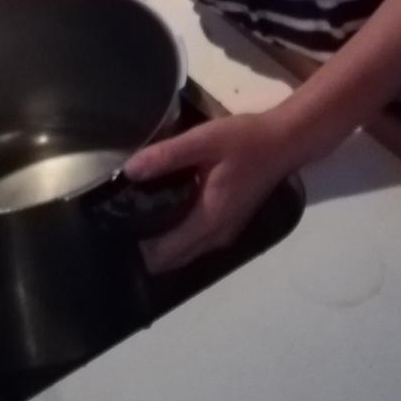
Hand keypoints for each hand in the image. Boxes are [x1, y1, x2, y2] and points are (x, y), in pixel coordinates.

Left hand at [124, 111, 293, 273]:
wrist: (285, 141)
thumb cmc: (245, 141)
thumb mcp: (204, 140)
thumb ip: (166, 155)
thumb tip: (129, 171)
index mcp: (208, 221)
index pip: (163, 253)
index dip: (136, 245)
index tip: (115, 224)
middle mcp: (216, 237)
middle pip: (171, 259)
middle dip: (144, 247)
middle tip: (120, 217)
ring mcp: (225, 233)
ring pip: (184, 252)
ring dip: (161, 241)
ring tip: (136, 211)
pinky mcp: (229, 223)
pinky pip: (195, 241)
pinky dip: (176, 234)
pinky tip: (164, 207)